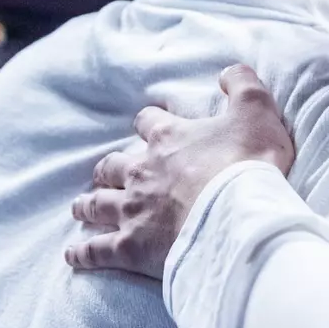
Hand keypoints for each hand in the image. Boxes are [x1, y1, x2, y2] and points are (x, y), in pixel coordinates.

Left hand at [66, 65, 293, 278]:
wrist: (237, 216)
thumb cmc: (247, 163)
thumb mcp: (256, 111)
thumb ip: (243, 86)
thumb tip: (228, 72)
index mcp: (168, 139)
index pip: (148, 122)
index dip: (149, 124)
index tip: (150, 127)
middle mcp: (142, 171)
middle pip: (113, 166)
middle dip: (109, 169)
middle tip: (106, 173)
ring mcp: (132, 210)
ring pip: (98, 203)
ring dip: (88, 204)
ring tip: (81, 207)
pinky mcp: (129, 247)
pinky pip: (96, 249)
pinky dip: (83, 252)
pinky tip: (72, 255)